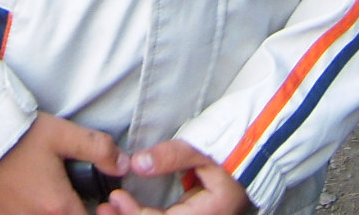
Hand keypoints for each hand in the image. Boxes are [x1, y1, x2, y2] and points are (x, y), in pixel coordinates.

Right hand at [0, 114, 121, 214]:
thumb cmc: (14, 138)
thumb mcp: (60, 134)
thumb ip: (97, 148)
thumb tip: (123, 164)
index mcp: (57, 208)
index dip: (100, 213)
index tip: (100, 203)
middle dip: (73, 212)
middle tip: (73, 198)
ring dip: (51, 212)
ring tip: (49, 195)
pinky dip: (28, 212)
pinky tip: (26, 197)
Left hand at [96, 141, 249, 214]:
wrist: (255, 152)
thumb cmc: (232, 151)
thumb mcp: (202, 150)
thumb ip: (171, 156)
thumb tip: (138, 164)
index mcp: (209, 214)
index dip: (135, 214)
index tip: (114, 197)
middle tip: (103, 208)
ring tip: (109, 209)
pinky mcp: (191, 214)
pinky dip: (143, 214)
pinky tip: (126, 208)